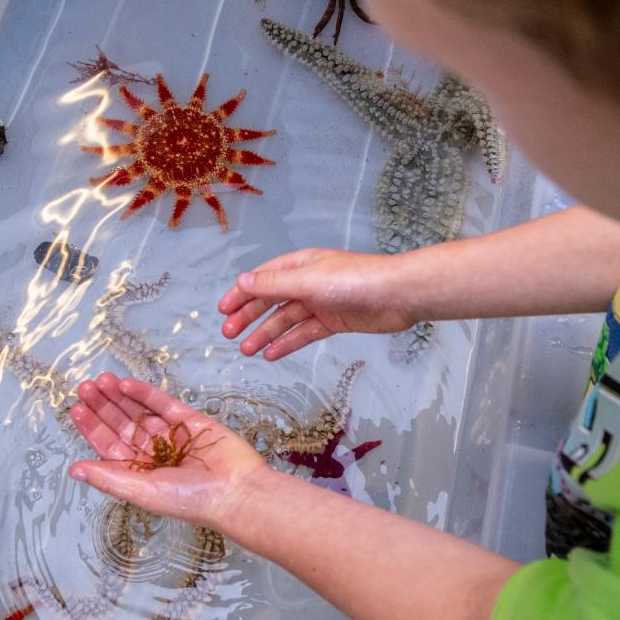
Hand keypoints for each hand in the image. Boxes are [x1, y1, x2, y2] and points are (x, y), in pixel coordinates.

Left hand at [67, 373, 271, 531]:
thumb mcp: (141, 491)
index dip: (93, 427)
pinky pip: (162, 404)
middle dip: (103, 407)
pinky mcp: (190, 421)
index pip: (109, 446)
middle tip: (85, 387)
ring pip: (139, 412)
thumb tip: (74, 470)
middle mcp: (153, 454)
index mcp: (139, 473)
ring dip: (119, 397)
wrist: (234, 491)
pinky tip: (126, 383)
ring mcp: (172, 435)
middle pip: (121, 425)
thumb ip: (107, 477)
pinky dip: (144, 393)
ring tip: (100, 380)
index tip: (77, 409)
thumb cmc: (190, 500)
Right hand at [217, 248, 416, 359]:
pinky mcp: (334, 321)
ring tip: (246, 350)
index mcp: (300, 265)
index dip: (241, 293)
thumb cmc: (353, 281)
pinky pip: (304, 332)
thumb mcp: (309, 281)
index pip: (262, 279)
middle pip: (271, 299)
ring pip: (286, 319)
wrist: (397, 295)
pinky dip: (288, 342)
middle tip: (229, 334)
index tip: (222, 311)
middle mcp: (307, 282)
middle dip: (249, 316)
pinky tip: (272, 354)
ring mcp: (321, 302)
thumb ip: (274, 284)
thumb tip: (242, 282)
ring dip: (266, 333)